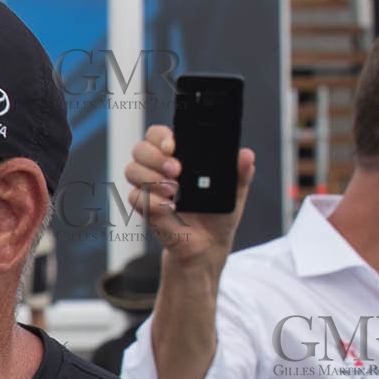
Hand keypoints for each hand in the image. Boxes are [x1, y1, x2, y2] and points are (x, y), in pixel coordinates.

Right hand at [124, 124, 254, 262]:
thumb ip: (240, 172)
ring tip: (175, 190)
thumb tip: (246, 156)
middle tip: (177, 170)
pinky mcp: (144, 208)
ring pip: (131, 170)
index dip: (161, 136)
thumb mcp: (234, 191)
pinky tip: (171, 208)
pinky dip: (152, 202)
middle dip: (155, 157)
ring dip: (151, 178)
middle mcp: (158, 168)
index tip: (173, 146)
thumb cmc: (217, 213)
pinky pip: (135, 197)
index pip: (158, 134)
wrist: (208, 243)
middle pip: (140, 149)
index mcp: (179, 156)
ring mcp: (148, 187)